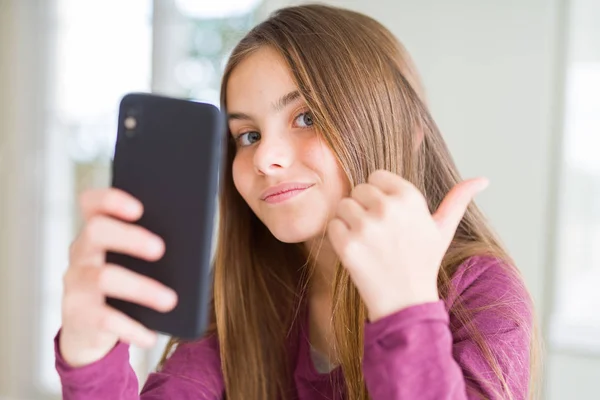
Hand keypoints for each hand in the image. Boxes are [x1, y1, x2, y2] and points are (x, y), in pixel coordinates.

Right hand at [59, 188, 177, 366]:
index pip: (92, 203)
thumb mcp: (138, 263)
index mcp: (97, 231)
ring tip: (170, 300)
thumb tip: (196, 237)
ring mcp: (76, 284)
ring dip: (142, 288)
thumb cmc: (127, 282)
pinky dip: (131, 328)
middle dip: (130, 237)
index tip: (140, 207)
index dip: (111, 199)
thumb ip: (156, 244)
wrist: (92, 329)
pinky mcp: (78, 315)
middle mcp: (81, 252)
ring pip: (105, 277)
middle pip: (97, 231)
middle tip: (161, 249)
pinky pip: (104, 320)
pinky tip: (151, 336)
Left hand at [327, 170, 488, 321]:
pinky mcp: (348, 245)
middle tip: (378, 234)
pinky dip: (339, 238)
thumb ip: (458, 200)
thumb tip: (482, 179)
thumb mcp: (443, 230)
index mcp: (410, 197)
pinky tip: (358, 253)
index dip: (379, 196)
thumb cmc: (422, 263)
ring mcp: (367, 227)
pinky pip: (332, 226)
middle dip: (363, 208)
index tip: (389, 218)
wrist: (405, 303)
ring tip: (368, 243)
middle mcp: (388, 208)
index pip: (376, 176)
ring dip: (349, 223)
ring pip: (343, 206)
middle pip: (357, 190)